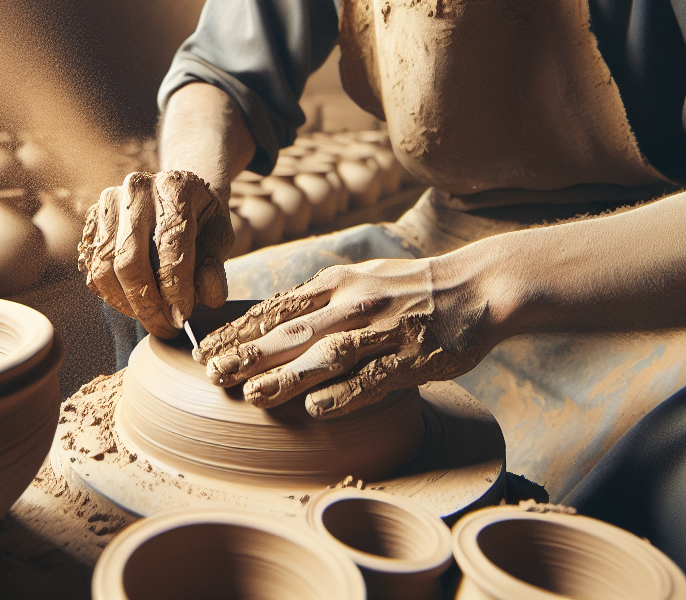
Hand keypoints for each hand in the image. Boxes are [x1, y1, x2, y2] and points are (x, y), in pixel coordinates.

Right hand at [78, 170, 232, 337]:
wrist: (176, 193)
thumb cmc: (201, 218)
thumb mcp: (219, 235)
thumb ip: (215, 265)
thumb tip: (209, 298)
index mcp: (175, 187)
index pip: (170, 246)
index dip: (175, 288)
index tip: (181, 317)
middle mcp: (137, 189)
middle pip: (130, 261)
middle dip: (147, 304)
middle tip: (164, 329)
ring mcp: (109, 201)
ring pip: (105, 267)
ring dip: (126, 303)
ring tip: (150, 318)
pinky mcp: (93, 218)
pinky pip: (93, 266)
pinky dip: (111, 293)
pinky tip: (133, 302)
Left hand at [194, 258, 490, 417]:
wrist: (476, 286)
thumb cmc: (411, 287)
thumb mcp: (360, 277)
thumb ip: (320, 297)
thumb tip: (274, 315)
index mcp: (338, 284)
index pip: (279, 308)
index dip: (241, 329)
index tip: (209, 347)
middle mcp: (354, 304)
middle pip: (293, 332)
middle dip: (249, 352)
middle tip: (213, 374)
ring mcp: (383, 331)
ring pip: (326, 355)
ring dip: (287, 376)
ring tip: (252, 395)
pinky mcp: (411, 358)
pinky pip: (374, 378)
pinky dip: (344, 394)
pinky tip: (316, 410)